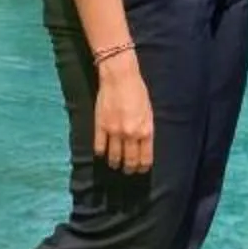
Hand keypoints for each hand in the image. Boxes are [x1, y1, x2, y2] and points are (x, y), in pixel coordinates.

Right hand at [93, 54, 153, 174]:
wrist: (120, 77)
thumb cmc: (137, 92)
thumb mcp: (148, 112)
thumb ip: (145, 130)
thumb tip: (143, 145)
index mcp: (145, 131)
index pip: (144, 158)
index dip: (142, 167)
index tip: (140, 170)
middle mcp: (130, 134)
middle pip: (129, 160)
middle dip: (129, 169)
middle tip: (127, 171)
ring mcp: (114, 131)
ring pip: (114, 157)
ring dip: (115, 163)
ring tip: (115, 165)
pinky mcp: (100, 126)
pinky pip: (99, 147)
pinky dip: (101, 153)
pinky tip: (102, 154)